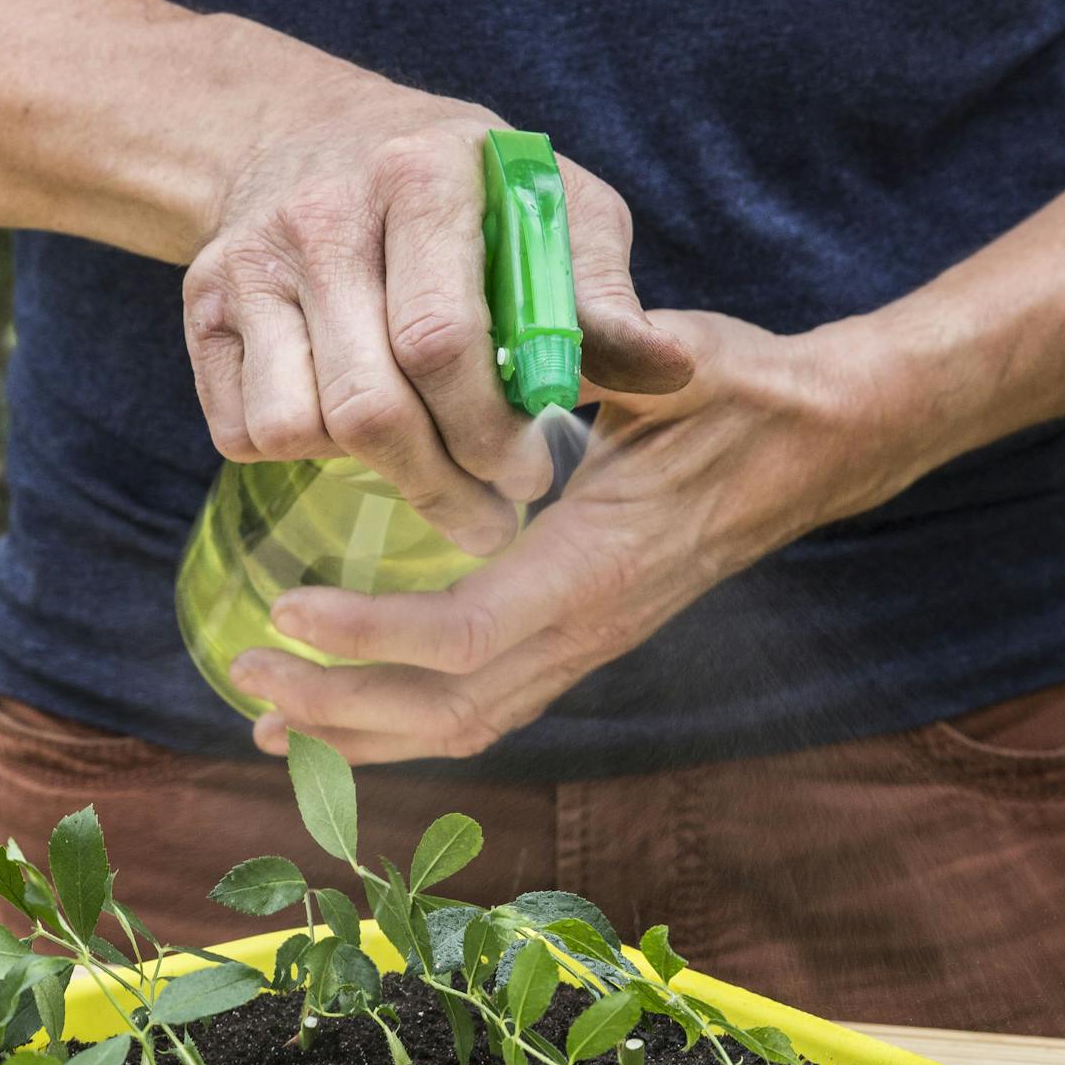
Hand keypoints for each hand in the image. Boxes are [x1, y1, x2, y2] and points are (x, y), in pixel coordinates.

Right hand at [182, 69, 692, 556]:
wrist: (314, 131)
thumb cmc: (463, 187)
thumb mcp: (550, 206)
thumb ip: (599, 291)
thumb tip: (668, 370)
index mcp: (421, 175)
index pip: (441, 342)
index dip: (487, 433)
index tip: (529, 476)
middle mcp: (320, 214)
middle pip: (369, 405)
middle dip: (440, 483)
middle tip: (490, 517)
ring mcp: (246, 260)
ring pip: (297, 427)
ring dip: (370, 474)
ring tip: (425, 469)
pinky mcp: (199, 304)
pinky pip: (240, 429)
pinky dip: (300, 453)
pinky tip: (353, 435)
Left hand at [226, 310, 927, 762]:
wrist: (816, 448)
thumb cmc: (743, 397)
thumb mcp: (677, 360)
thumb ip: (607, 352)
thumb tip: (538, 330)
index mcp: (599, 567)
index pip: (466, 633)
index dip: (369, 637)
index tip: (284, 609)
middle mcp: (589, 629)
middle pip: (449, 710)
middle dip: (342, 706)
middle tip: (247, 674)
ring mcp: (587, 647)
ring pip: (464, 727)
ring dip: (364, 734)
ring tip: (271, 722)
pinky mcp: (579, 643)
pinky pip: (484, 708)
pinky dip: (404, 724)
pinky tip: (348, 714)